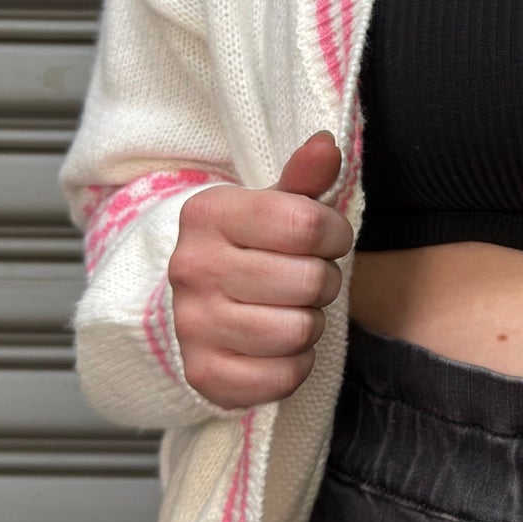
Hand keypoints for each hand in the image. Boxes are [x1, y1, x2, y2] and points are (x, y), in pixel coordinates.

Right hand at [167, 131, 354, 409]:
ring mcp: (193, 324)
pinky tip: (276, 347)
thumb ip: (303, 178)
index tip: (323, 239)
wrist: (189, 306)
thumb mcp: (271, 206)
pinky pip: (283, 377)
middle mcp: (192, 268)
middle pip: (310, 281)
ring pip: (299, 331)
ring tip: (289, 311)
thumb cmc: (247, 250)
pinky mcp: (203, 375)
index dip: (334, 234)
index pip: (308, 224)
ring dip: (309, 324)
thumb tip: (327, 144)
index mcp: (209, 215)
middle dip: (324, 282)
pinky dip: (294, 365)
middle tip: (305, 280)